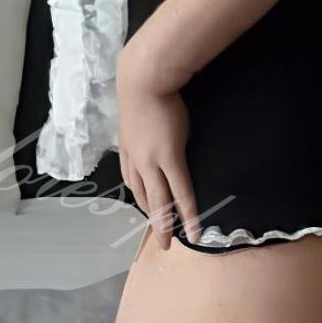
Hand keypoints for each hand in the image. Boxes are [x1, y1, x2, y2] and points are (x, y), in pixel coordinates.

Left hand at [116, 41, 201, 250]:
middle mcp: (136, 161)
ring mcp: (151, 162)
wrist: (144, 80)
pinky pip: (180, 191)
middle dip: (152, 218)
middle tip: (161, 239)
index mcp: (128, 150)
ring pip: (159, 200)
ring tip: (172, 242)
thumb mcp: (138, 114)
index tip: (149, 209)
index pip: (133, 182)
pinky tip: (193, 226)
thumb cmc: (143, 88)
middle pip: (144, 196)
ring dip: (166, 223)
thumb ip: (145, 127)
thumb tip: (156, 131)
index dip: (142, 198)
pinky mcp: (169, 158)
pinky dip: (186, 211)